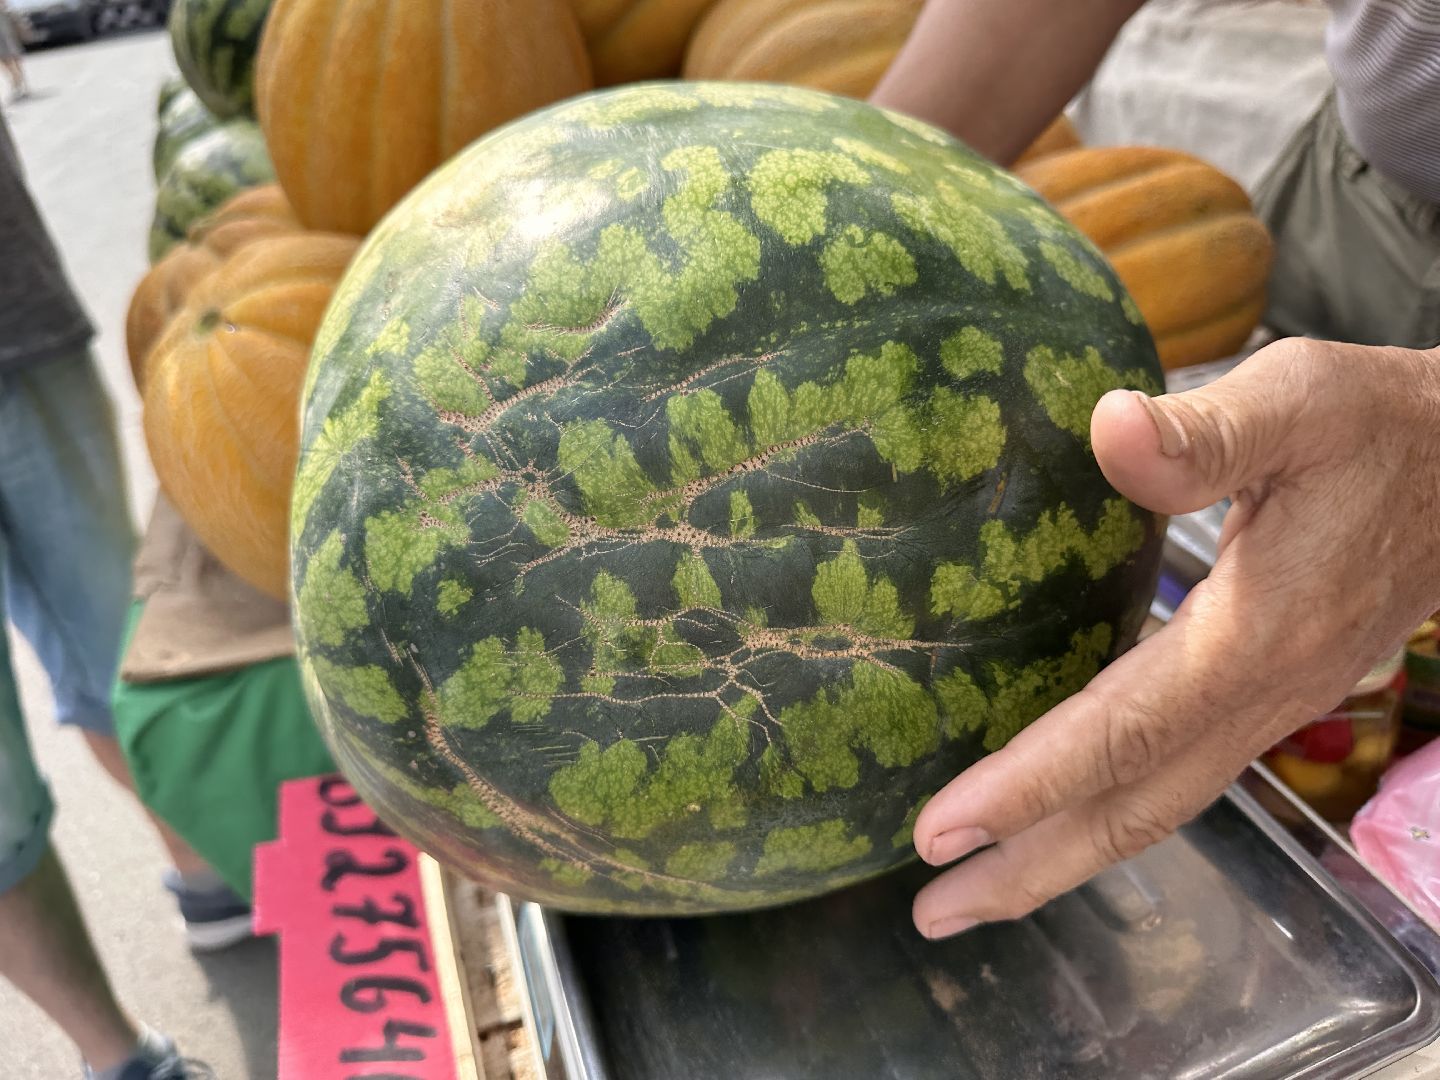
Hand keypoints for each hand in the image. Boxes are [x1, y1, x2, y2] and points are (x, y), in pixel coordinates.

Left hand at [912, 337, 1439, 938]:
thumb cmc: (1383, 427)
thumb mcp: (1301, 400)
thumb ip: (1206, 431)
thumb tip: (1109, 428)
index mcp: (1254, 638)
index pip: (1122, 732)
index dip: (1029, 785)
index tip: (940, 829)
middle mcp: (1260, 695)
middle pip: (1134, 808)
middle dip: (1029, 865)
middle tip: (932, 910)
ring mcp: (1269, 705)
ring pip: (1157, 804)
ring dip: (1062, 854)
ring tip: (974, 890)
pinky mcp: (1267, 694)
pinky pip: (1175, 774)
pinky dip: (1106, 809)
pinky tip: (1057, 811)